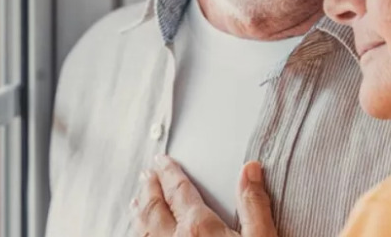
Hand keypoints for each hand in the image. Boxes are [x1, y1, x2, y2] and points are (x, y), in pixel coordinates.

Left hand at [131, 155, 277, 236]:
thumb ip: (254, 206)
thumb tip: (249, 169)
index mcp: (199, 229)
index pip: (179, 191)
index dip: (170, 173)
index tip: (162, 161)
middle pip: (154, 208)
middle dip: (150, 188)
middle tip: (146, 174)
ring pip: (143, 232)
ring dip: (140, 213)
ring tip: (136, 201)